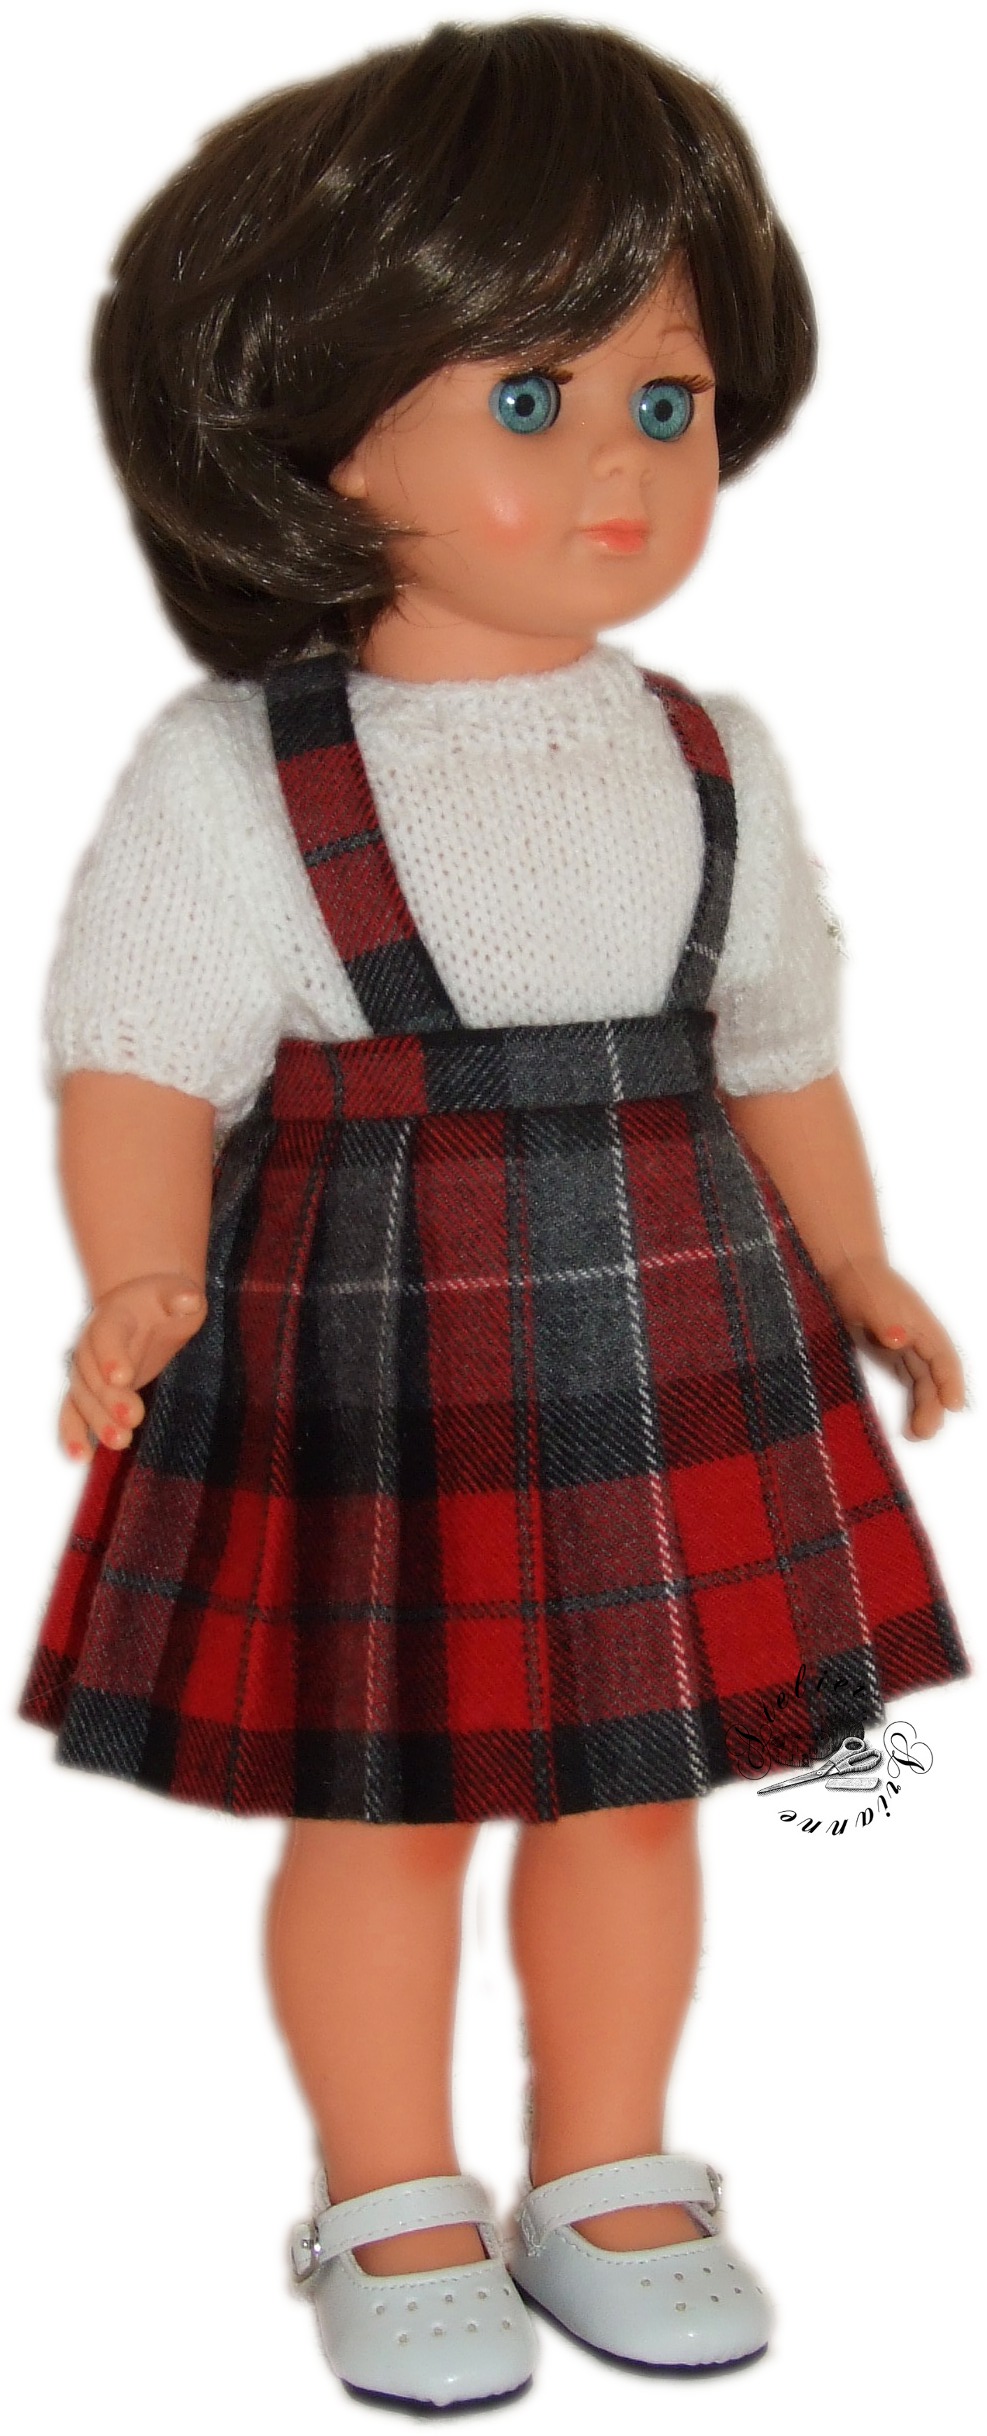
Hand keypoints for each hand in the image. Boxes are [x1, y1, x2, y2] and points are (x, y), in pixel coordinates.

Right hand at [59, 1272, 207, 1461]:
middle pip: (94, 1374)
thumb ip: (181, 1297)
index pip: (107, 1335)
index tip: (122, 1376)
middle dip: (111, 1398)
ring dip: (98, 1421)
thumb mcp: (178, 1292)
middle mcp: (91, 1344)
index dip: (112, 1356)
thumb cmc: (164, 1303)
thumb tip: (189, 1301)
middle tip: (134, 1417)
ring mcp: (87, 1371)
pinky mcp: (89, 1394)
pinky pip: (72, 1414)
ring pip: (83, 1398)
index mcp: (113, 1316)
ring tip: (120, 1441)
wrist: (141, 1309)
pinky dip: (72, 1435)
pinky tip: (80, 1457)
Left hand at [826, 1255, 964, 1439]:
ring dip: (924, 1406)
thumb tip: (899, 1339)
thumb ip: (885, 1320)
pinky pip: (908, 1378)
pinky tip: (909, 1419)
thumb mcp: (869, 1299)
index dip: (951, 1382)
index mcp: (921, 1324)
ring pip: (922, 1380)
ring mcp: (904, 1344)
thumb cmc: (859, 1282)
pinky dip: (912, 1398)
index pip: (944, 1357)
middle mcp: (917, 1337)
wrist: (841, 1268)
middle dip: (934, 1404)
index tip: (954, 1406)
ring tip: (918, 1433)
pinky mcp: (888, 1350)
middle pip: (934, 1375)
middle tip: (925, 1432)